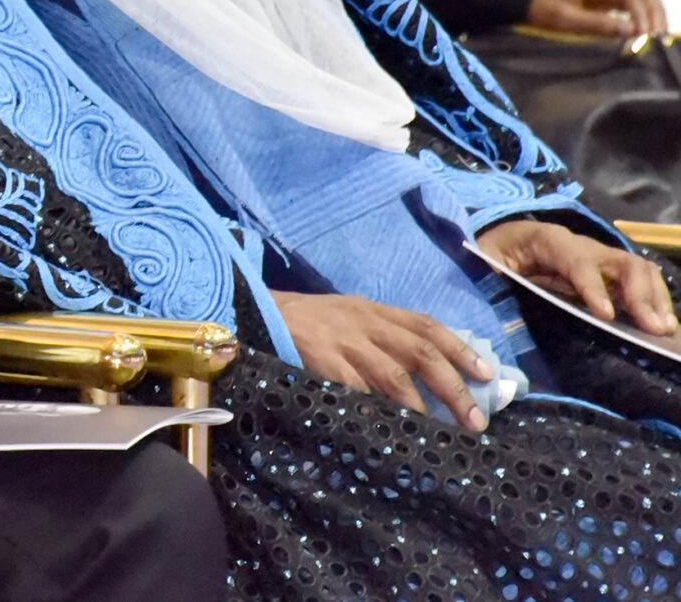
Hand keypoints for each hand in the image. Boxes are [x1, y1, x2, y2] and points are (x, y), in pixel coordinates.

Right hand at [270, 289, 495, 429]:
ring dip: (420, 406)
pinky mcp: (321, 360)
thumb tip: (429, 369)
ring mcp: (344, 342)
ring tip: (436, 431)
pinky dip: (376, 409)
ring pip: (394, 375)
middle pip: (421, 353)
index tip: (487, 376)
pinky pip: (355, 389)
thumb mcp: (349, 315)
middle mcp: (365, 323)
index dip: (461, 350)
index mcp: (375, 310)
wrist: (254, 308)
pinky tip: (388, 427)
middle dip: (453, 388)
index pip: (428, 327)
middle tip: (475, 420)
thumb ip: (382, 335)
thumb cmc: (308, 320)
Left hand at [479, 219, 678, 334]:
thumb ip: (489, 272)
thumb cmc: (491, 251)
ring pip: (637, 270)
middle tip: (653, 327)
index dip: (593, 287)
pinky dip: (654, 303)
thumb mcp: (482, 258)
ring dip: (655, 299)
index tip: (606, 315)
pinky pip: (638, 283)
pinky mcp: (605, 274)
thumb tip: (495, 297)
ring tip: (665, 329)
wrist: (500, 241)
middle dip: (639, 293)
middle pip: (620, 261)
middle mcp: (580, 245)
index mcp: (546, 240)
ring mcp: (598, 258)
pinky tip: (662, 326)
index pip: (577, 260)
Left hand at [526, 0, 669, 39]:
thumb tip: (631, 31)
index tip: (644, 35)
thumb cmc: (539, 7)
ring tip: (656, 35)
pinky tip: (646, 30)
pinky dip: (643, 13)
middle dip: (653, 12)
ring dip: (653, 12)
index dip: (641, 14)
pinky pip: (633, 0)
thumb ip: (596, 24)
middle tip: (657, 36)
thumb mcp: (563, 19)